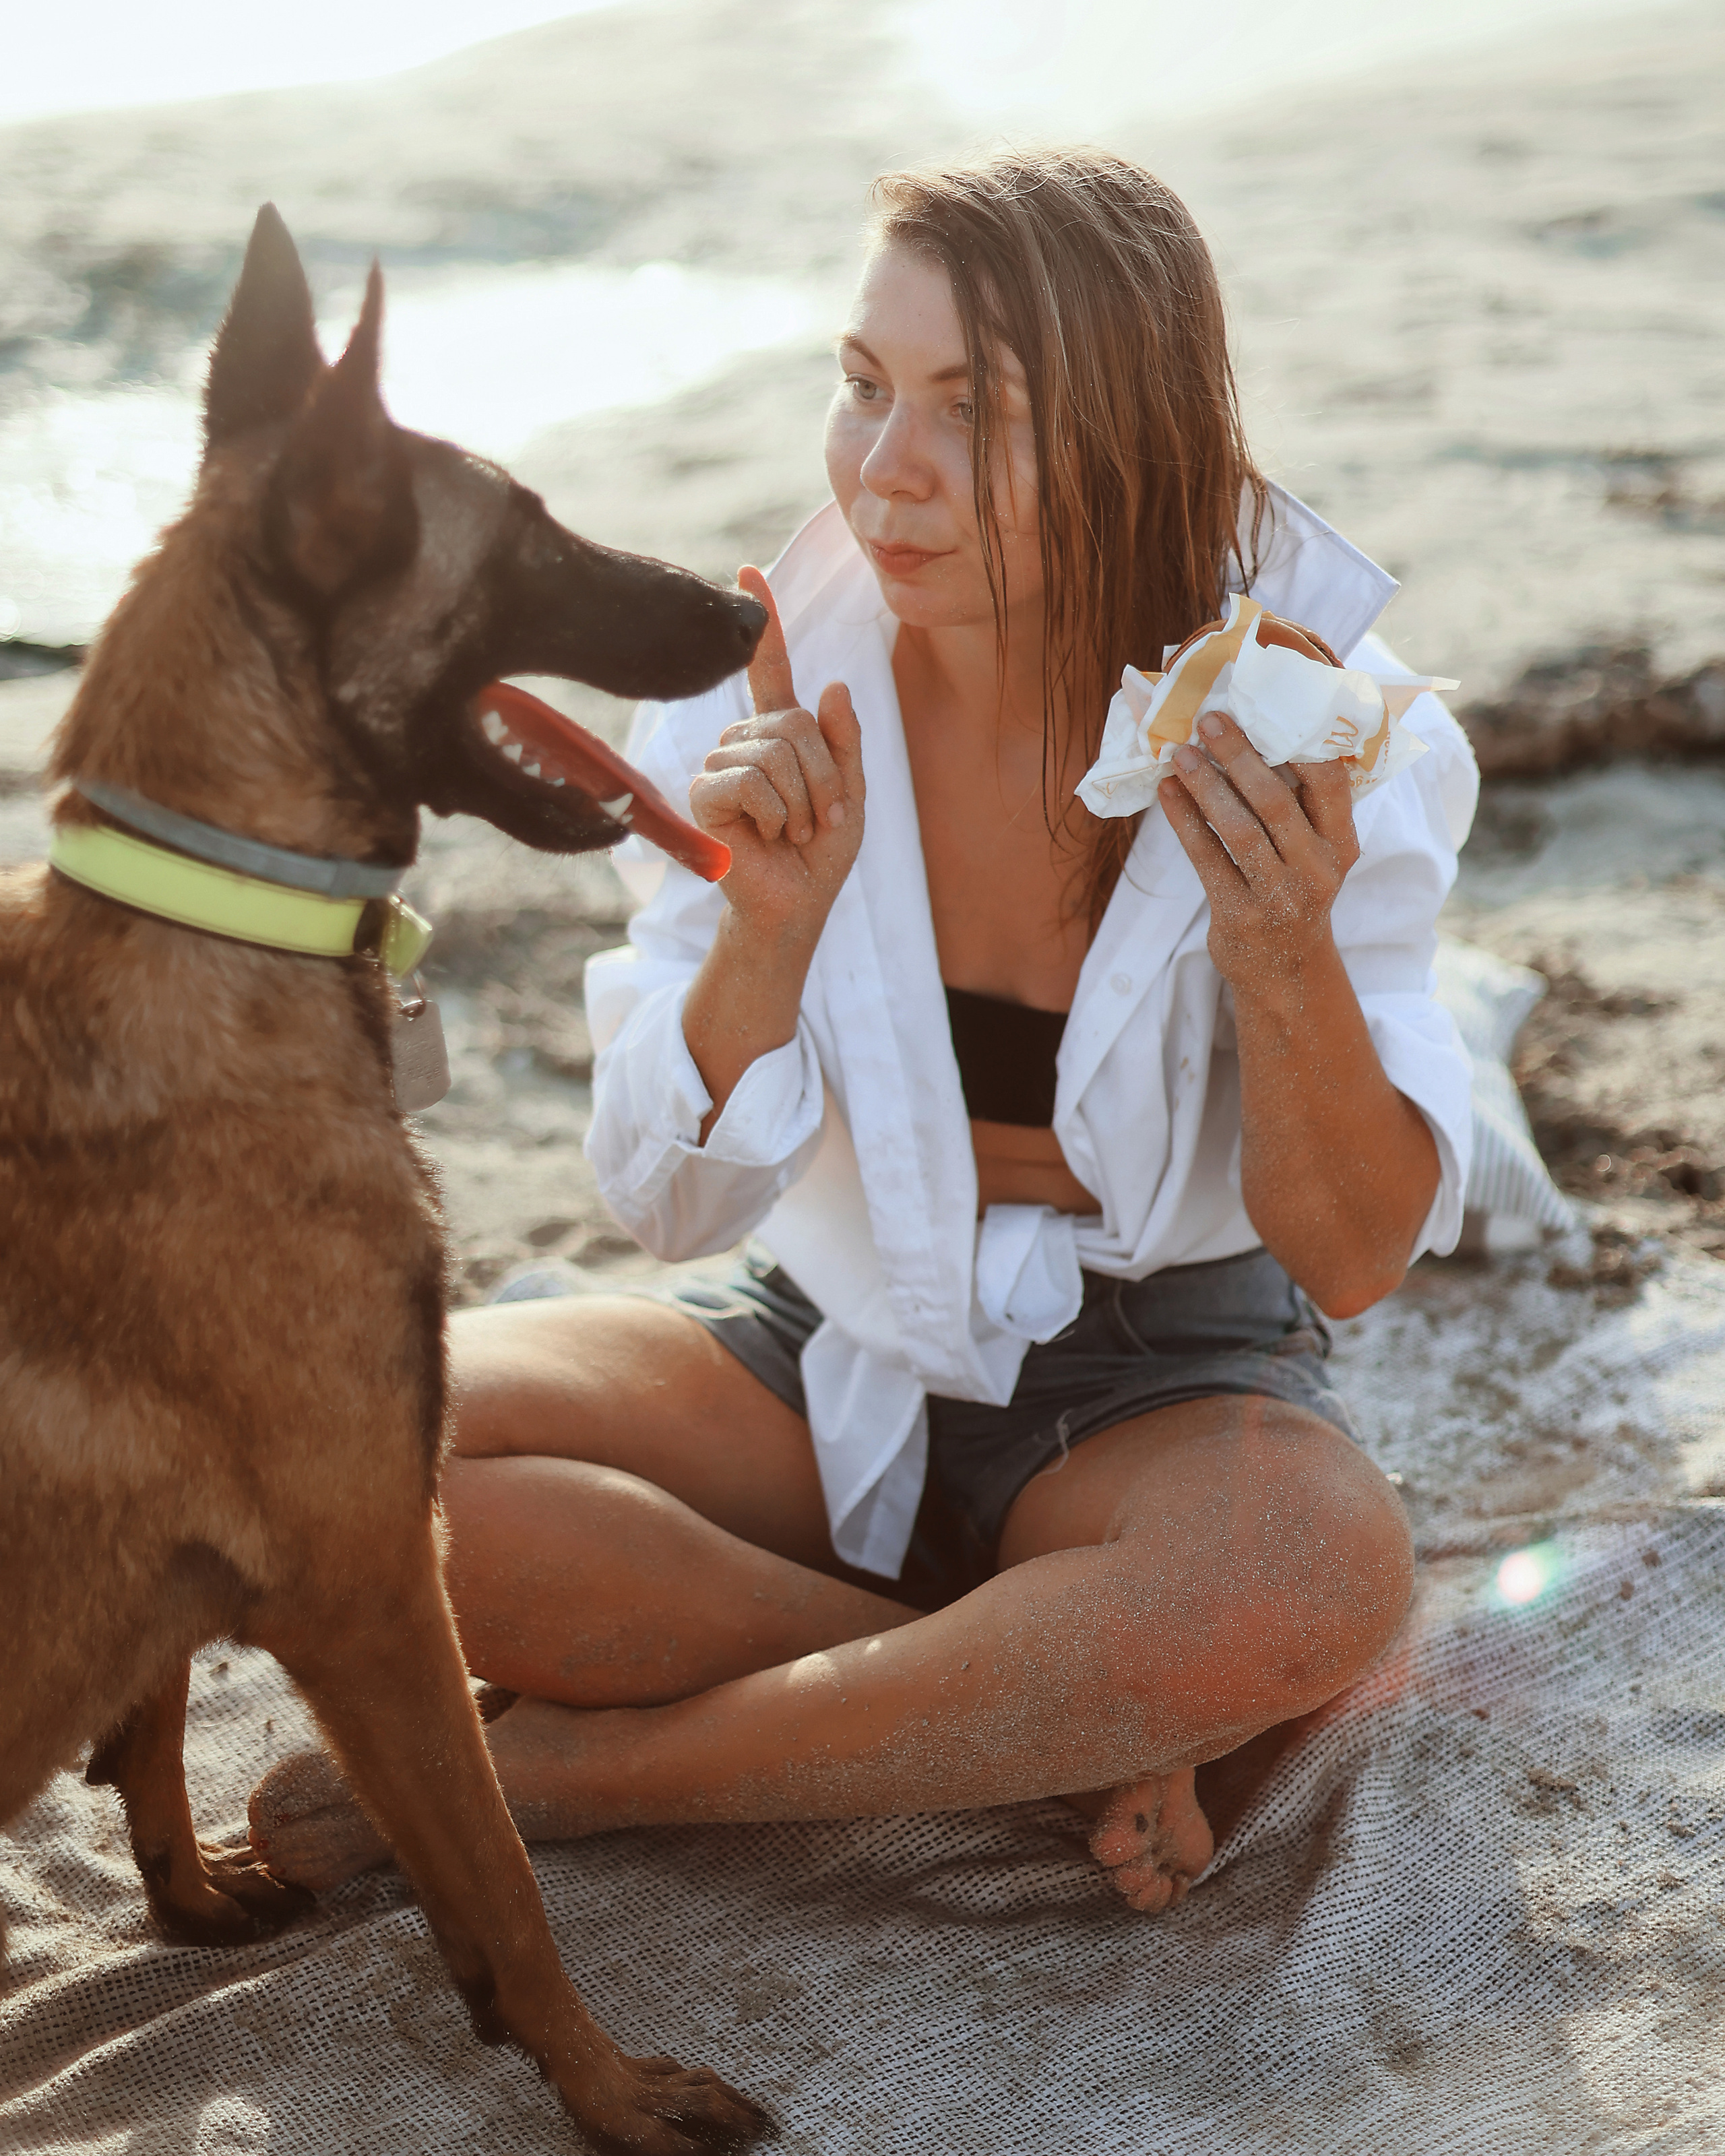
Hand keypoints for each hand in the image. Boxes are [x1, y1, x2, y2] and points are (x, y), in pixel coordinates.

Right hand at [688, 564, 864, 940]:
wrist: (796, 906)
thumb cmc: (820, 854)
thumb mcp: (852, 794)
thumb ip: (845, 742)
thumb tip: (833, 685)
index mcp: (780, 733)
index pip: (770, 669)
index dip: (764, 623)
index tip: (749, 572)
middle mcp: (744, 741)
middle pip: (791, 722)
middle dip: (822, 776)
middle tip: (822, 819)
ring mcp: (719, 765)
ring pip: (773, 752)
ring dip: (801, 800)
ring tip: (794, 831)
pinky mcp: (702, 795)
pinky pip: (748, 780)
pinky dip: (772, 812)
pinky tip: (767, 836)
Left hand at [1158, 708, 1359, 994]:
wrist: (1284, 971)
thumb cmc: (1295, 891)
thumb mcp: (1318, 853)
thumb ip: (1304, 807)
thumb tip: (1261, 733)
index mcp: (1341, 845)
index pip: (1330, 783)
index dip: (1298, 744)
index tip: (1265, 707)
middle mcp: (1317, 870)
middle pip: (1275, 801)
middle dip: (1238, 756)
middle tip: (1209, 720)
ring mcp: (1278, 897)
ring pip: (1237, 829)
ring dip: (1205, 786)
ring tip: (1181, 754)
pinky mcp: (1239, 915)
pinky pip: (1206, 858)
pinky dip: (1184, 821)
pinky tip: (1167, 793)